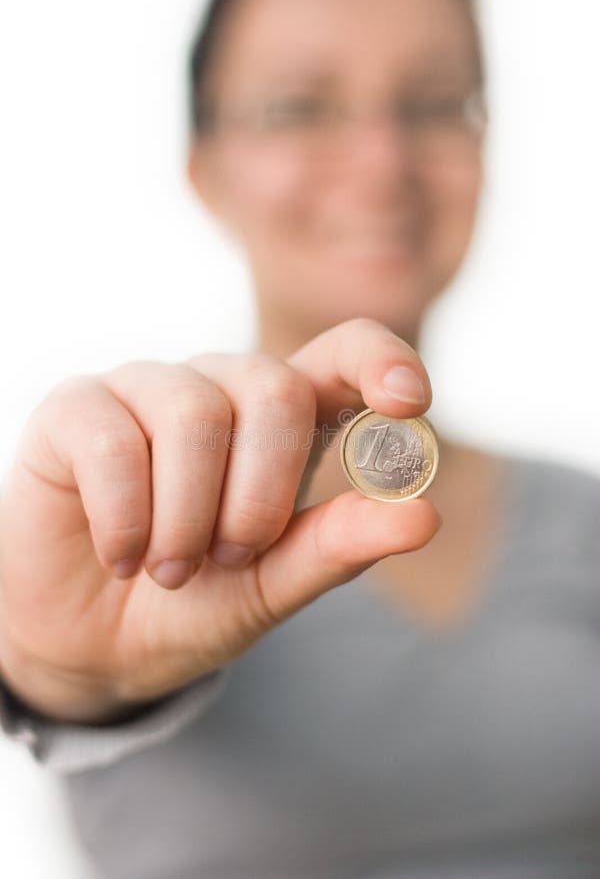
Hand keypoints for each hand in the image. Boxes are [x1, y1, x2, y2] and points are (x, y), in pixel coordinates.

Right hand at [0, 319, 440, 722]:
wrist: (94, 640)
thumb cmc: (196, 602)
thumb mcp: (274, 586)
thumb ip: (340, 547)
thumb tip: (423, 516)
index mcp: (285, 421)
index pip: (344, 352)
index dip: (381, 362)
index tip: (409, 403)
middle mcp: (220, 388)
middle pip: (273, 388)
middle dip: (261, 493)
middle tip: (232, 557)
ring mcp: (146, 390)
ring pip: (193, 414)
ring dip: (187, 518)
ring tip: (171, 570)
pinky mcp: (76, 408)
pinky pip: (114, 441)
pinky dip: (127, 520)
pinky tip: (122, 556)